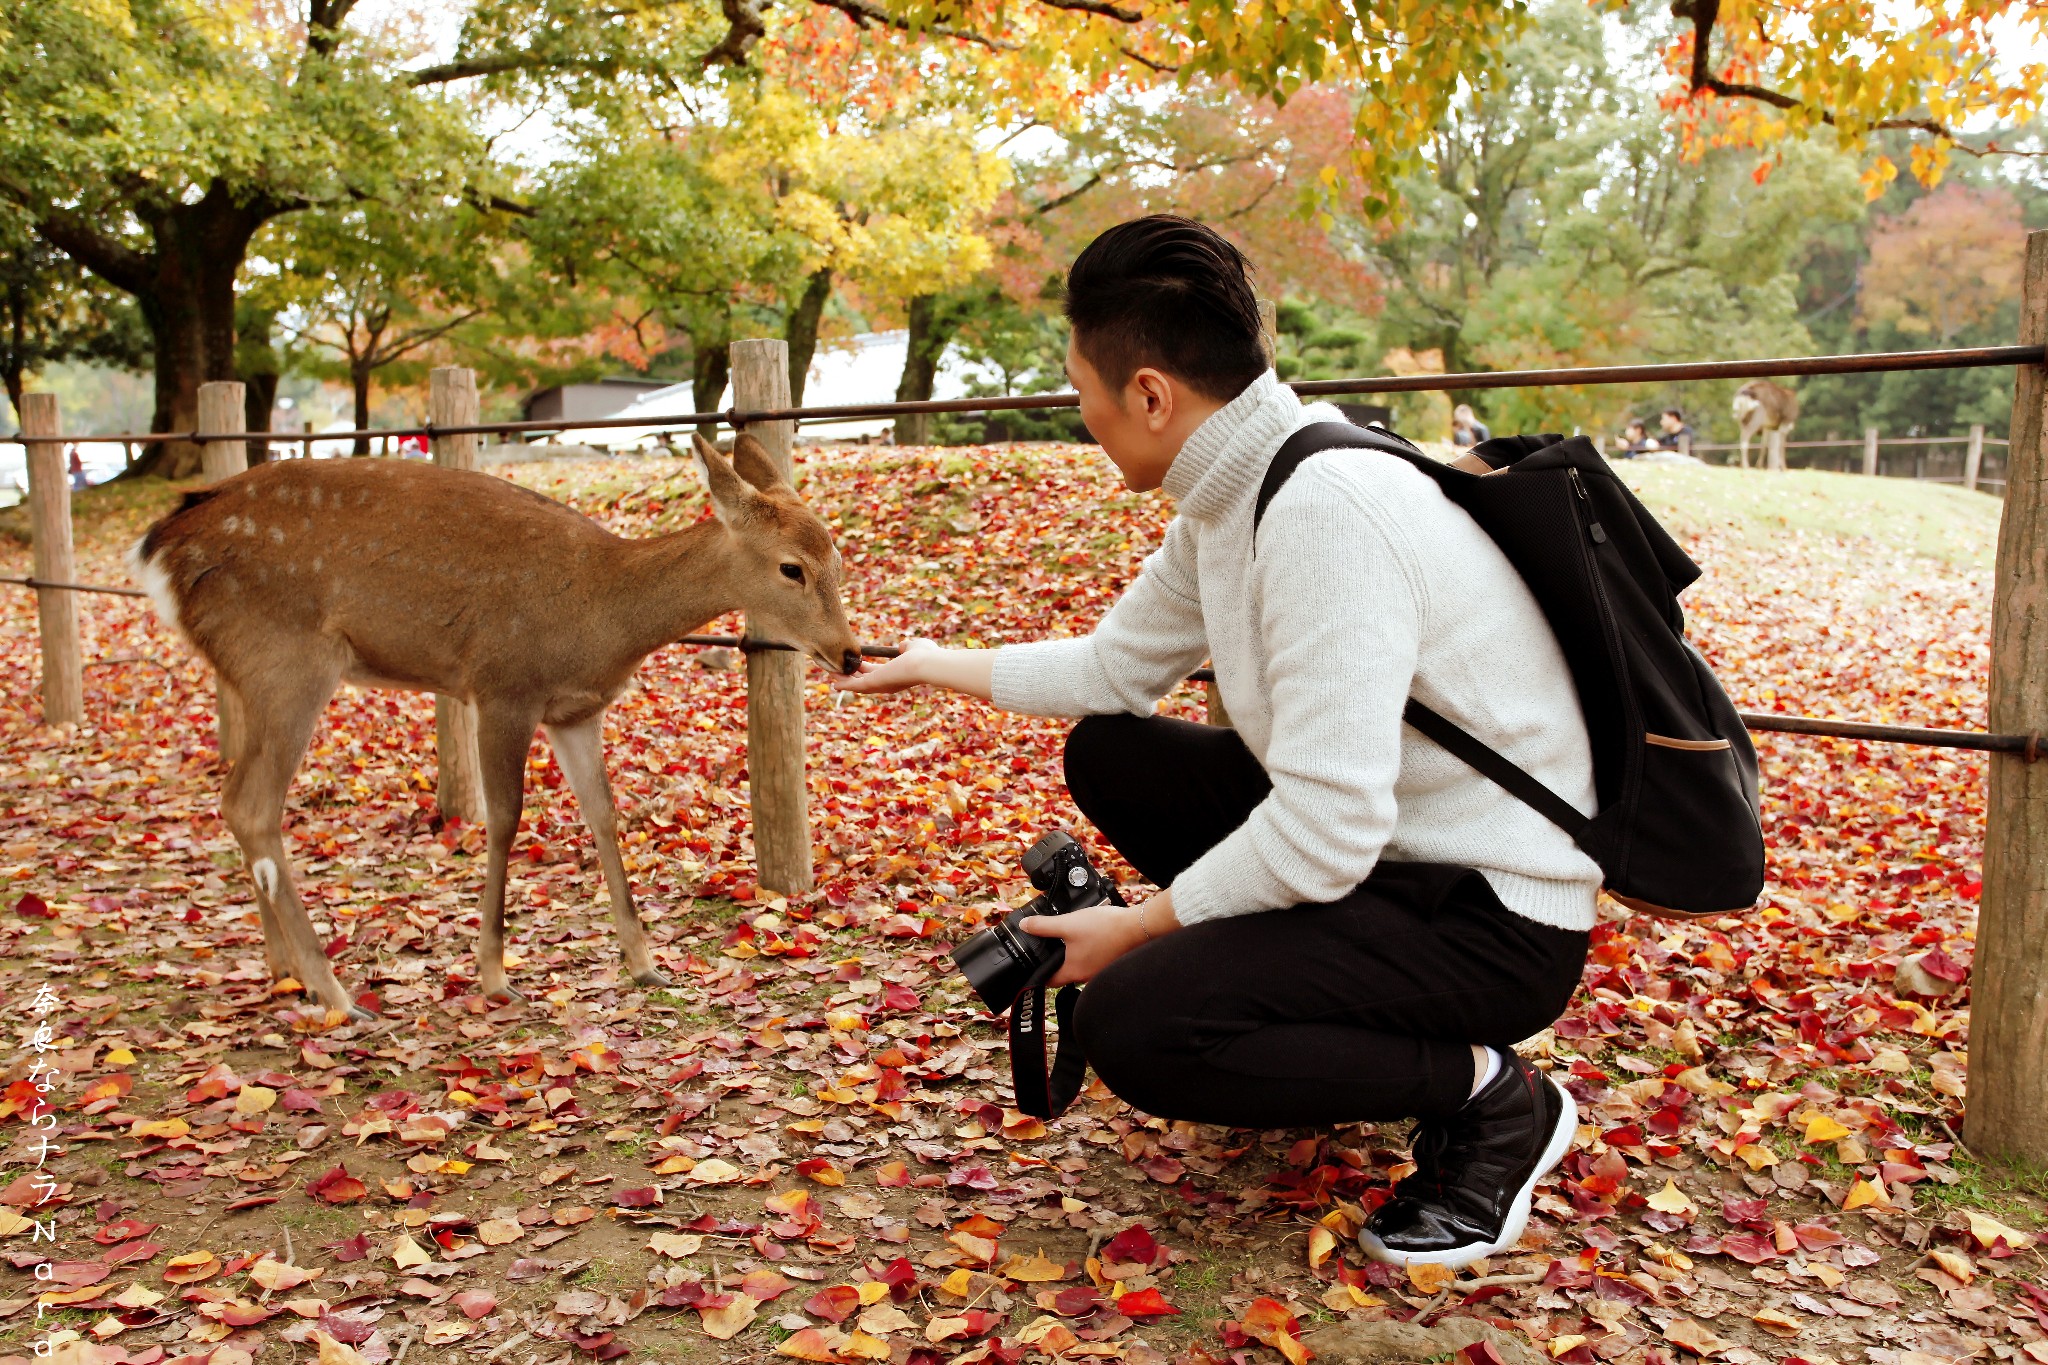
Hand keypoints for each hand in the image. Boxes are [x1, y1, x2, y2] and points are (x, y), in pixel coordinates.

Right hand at [828, 638, 995, 701]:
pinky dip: (843, 682)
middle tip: (835, 669)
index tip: (853, 662)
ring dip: (841, 678)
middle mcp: (885, 684)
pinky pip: (854, 684)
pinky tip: (832, 680)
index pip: (874, 672)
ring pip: (855, 683)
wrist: (928, 663)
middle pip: (861, 680)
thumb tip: (903, 646)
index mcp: (894, 676)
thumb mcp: (915, 647)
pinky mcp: (873, 684)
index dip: (862, 668)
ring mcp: (879, 685)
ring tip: (828, 671)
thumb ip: (907, 647)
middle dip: (848, 675)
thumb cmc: (926, 656)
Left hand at [1022, 891, 1173, 985]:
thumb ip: (1044, 926)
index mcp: (1073, 972)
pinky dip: (1087, 951)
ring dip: (1072, 955)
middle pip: (1064, 973)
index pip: (1048, 982)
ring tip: (1068, 939)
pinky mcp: (1109, 962)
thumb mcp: (1068, 924)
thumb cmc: (1105, 928)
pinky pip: (1092, 960)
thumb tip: (1025, 926)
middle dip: (1055, 962)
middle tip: (1047, 948)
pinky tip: (1088, 937)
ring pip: (1079, 966)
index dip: (1038, 974)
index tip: (1031, 968)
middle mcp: (1086, 976)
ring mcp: (1099, 971)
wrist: (1137, 926)